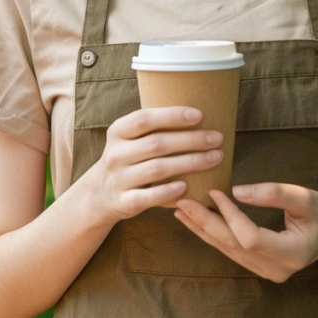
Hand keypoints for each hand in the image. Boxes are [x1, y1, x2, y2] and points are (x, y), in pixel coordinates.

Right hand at [90, 106, 224, 224]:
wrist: (101, 194)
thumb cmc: (129, 158)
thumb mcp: (130, 139)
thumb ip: (154, 128)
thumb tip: (198, 115)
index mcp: (118, 131)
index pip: (144, 119)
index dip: (172, 116)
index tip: (200, 115)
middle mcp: (116, 154)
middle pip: (157, 143)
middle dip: (191, 140)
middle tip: (217, 138)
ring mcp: (118, 179)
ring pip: (158, 169)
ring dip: (190, 162)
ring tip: (214, 158)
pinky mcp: (124, 202)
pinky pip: (149, 196)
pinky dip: (168, 191)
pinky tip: (187, 185)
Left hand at [174, 183, 317, 282]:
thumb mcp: (306, 198)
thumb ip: (276, 193)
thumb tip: (237, 191)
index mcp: (292, 254)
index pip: (251, 238)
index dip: (230, 215)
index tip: (215, 191)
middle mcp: (276, 270)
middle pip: (233, 247)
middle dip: (206, 224)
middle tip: (182, 202)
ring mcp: (266, 273)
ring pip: (228, 251)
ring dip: (203, 230)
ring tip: (180, 210)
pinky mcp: (258, 267)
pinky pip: (230, 251)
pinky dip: (212, 234)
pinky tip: (194, 222)